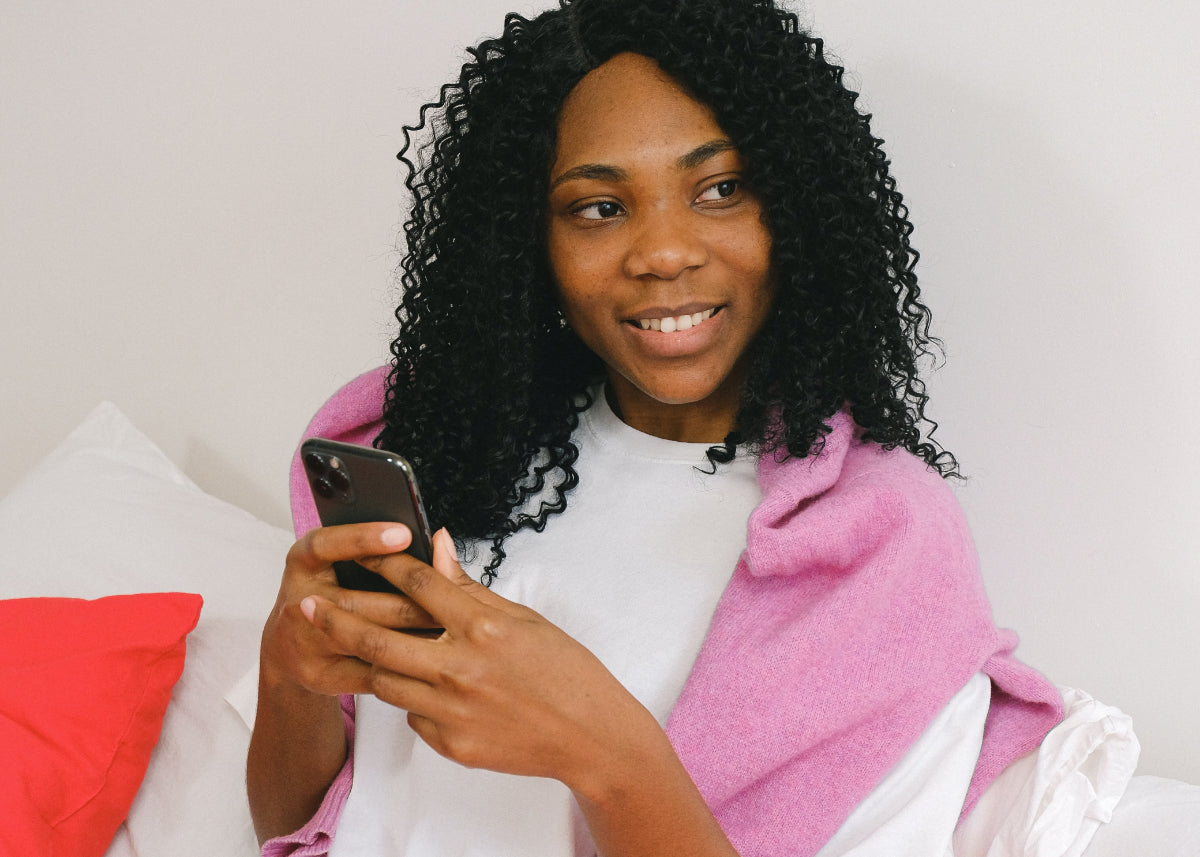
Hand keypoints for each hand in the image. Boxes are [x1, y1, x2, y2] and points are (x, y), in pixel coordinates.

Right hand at [259, 522, 442, 696]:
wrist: (294, 646)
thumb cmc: (333, 593)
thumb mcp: (345, 563)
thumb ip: (387, 551)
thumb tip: (439, 538)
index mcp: (303, 562)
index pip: (326, 544)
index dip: (365, 538)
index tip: (405, 534)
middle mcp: (297, 600)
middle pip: (358, 602)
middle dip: (411, 604)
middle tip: (452, 604)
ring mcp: (304, 642)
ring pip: (369, 640)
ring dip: (412, 637)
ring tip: (450, 632)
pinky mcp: (320, 675)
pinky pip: (372, 672)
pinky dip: (404, 667)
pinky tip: (433, 661)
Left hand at [300, 528, 661, 794]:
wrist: (588, 734)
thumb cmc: (564, 670)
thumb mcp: (523, 618)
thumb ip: (470, 587)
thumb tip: (437, 545)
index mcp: (483, 627)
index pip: (417, 583)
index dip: (383, 563)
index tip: (360, 553)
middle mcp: (461, 668)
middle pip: (378, 637)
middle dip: (335, 619)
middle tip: (307, 608)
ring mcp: (453, 711)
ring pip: (386, 682)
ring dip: (374, 662)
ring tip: (365, 648)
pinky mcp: (451, 744)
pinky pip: (412, 717)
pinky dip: (412, 700)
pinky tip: (425, 689)